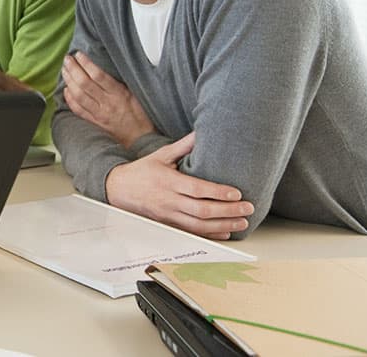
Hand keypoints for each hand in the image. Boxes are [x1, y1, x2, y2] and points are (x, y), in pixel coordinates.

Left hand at [63, 52, 153, 147]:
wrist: (142, 139)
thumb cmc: (142, 116)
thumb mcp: (137, 95)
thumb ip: (121, 83)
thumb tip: (108, 67)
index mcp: (119, 94)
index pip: (98, 75)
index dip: (86, 64)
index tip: (79, 55)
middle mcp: (107, 104)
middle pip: (84, 83)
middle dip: (73, 69)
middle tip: (67, 59)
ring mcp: (99, 114)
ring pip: (78, 95)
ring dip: (69, 81)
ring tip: (64, 70)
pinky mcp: (94, 123)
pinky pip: (78, 110)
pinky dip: (70, 99)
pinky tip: (66, 90)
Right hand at [105, 133, 254, 239]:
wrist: (118, 190)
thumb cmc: (142, 171)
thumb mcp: (161, 155)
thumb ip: (184, 146)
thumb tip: (202, 132)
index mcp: (168, 181)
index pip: (197, 189)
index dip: (218, 193)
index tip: (237, 193)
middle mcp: (168, 200)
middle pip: (202, 210)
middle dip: (228, 211)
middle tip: (247, 208)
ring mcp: (168, 215)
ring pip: (199, 225)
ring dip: (223, 225)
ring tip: (242, 222)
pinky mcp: (169, 224)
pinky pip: (192, 232)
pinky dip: (211, 234)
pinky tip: (225, 232)